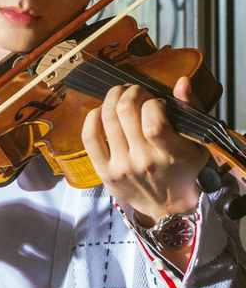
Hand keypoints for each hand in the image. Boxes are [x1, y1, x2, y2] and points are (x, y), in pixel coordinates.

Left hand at [81, 76, 208, 225]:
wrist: (167, 206)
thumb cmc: (184, 169)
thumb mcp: (198, 142)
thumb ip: (191, 109)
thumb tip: (181, 81)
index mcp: (171, 155)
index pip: (153, 121)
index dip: (153, 102)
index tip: (157, 102)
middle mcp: (144, 162)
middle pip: (126, 112)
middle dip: (131, 92)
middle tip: (136, 91)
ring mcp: (121, 167)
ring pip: (107, 119)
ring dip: (112, 98)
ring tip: (120, 95)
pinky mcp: (104, 172)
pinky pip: (90, 138)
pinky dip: (92, 117)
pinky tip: (101, 110)